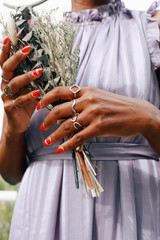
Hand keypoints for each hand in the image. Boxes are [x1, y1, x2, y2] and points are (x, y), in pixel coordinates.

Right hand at [0, 37, 41, 134]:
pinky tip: (38, 93)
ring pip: (14, 83)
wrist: (18, 123)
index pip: (5, 62)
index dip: (6, 51)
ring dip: (27, 76)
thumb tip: (47, 66)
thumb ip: (33, 80)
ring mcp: (6, 97)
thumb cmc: (25, 104)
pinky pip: (19, 100)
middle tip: (27, 49)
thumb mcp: (29, 89)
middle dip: (16, 57)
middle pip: (7, 68)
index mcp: (9, 79)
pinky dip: (29, 96)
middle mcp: (5, 86)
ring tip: (39, 71)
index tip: (9, 38)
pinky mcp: (10, 108)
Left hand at [37, 86, 159, 151]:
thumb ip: (82, 102)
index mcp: (87, 90)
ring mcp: (94, 113)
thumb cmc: (118, 106)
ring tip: (47, 142)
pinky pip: (79, 137)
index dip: (46, 98)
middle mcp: (88, 100)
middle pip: (59, 110)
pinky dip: (67, 144)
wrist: (138, 113)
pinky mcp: (100, 126)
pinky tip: (60, 149)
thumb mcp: (99, 97)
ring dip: (54, 135)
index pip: (60, 91)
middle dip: (47, 121)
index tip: (38, 106)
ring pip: (67, 125)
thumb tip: (64, 114)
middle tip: (41, 128)